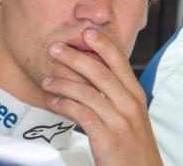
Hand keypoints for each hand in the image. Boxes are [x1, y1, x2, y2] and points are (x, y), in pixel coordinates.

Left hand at [41, 29, 162, 165]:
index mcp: (136, 96)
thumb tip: (93, 80)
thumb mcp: (132, 117)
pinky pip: (81, 114)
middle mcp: (130, 105)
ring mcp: (120, 121)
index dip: (103, 45)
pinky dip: (64, 105)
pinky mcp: (108, 138)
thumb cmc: (134, 148)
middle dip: (74, 57)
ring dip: (62, 83)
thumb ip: (117, 97)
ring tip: (47, 80)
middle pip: (100, 72)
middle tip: (55, 48)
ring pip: (87, 92)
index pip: (120, 62)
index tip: (86, 33)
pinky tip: (54, 102)